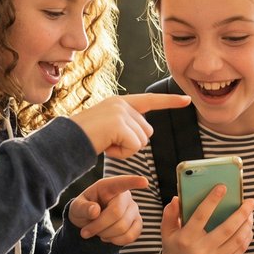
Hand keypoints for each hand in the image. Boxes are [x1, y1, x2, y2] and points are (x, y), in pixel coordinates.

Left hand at [68, 175, 148, 245]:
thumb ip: (82, 208)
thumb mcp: (76, 208)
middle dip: (98, 226)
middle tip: (84, 232)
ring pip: (123, 227)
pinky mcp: (138, 223)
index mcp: (109, 186)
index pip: (122, 183)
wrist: (90, 223)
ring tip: (98, 231)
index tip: (144, 182)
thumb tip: (95, 211)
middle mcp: (125, 196)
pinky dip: (115, 241)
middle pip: (116, 213)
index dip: (134, 182)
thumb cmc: (84, 210)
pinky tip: (108, 236)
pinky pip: (130, 236)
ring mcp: (134, 209)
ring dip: (105, 235)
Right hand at [70, 92, 190, 158]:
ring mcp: (120, 113)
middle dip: (132, 143)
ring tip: (106, 143)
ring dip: (126, 149)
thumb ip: (126, 126)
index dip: (170, 101)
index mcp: (120, 103)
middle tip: (109, 142)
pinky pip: (134, 147)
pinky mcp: (119, 124)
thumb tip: (145, 135)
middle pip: (147, 132)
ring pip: (142, 141)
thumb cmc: (84, 139)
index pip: (150, 100)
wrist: (66, 140)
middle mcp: (122, 104)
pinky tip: (107, 147)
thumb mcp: (108, 127)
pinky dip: (122, 153)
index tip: (187, 100)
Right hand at [157, 187, 253, 253]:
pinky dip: (247, 236)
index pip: (201, 216)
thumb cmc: (175, 248)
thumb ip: (170, 214)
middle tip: (250, 201)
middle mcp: (201, 250)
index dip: (212, 200)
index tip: (222, 187)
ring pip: (238, 239)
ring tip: (250, 212)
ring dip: (247, 223)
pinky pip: (240, 249)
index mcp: (186, 239)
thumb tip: (177, 198)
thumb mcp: (167, 232)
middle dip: (242, 213)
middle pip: (227, 228)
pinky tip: (247, 226)